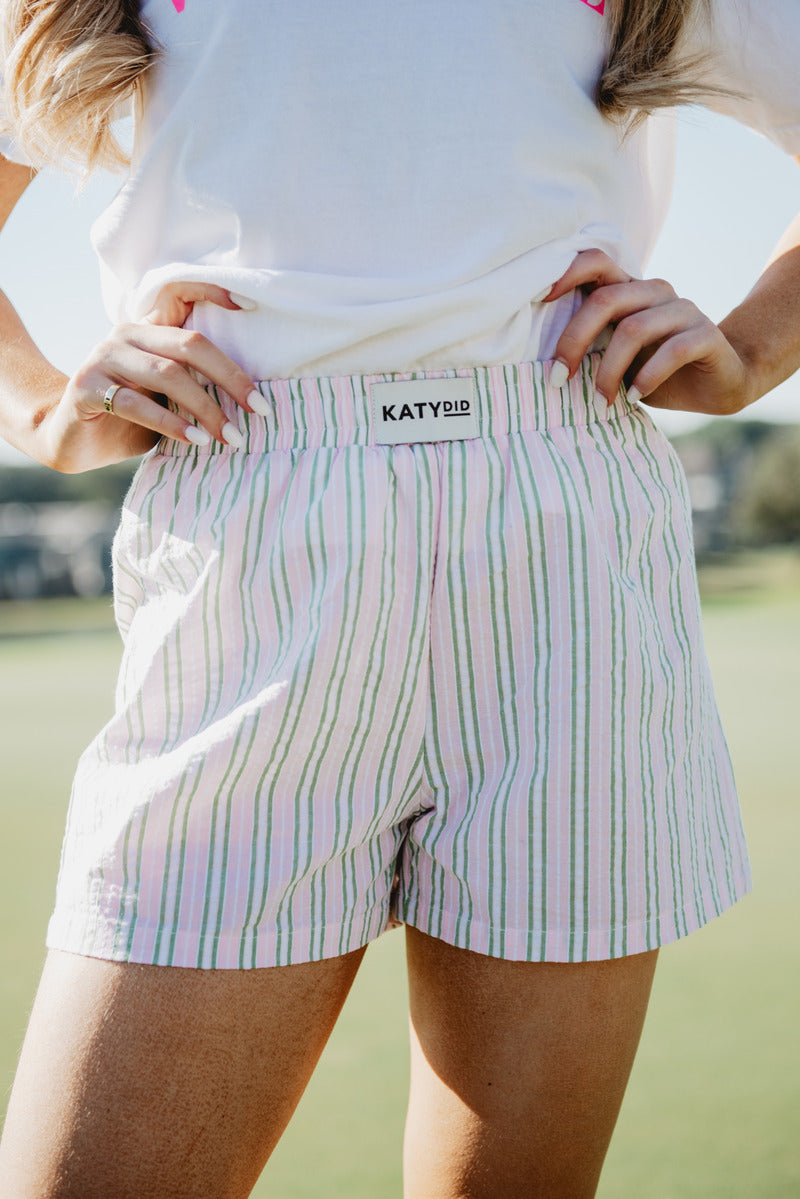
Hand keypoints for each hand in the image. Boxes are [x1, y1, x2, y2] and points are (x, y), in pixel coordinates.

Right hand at [40, 282, 263, 472]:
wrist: (73, 441)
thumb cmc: (131, 421)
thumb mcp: (169, 399)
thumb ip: (196, 386)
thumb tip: (252, 397)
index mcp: (149, 331)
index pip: (181, 295)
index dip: (214, 292)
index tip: (251, 307)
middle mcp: (127, 335)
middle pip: (191, 345)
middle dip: (231, 378)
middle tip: (259, 409)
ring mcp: (105, 358)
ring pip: (168, 375)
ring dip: (206, 409)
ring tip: (231, 436)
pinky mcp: (88, 387)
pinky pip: (138, 405)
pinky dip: (172, 424)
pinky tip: (196, 440)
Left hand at [544, 249, 757, 414]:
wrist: (718, 384)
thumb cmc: (657, 371)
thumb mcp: (618, 357)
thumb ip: (593, 345)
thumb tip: (544, 360)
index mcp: (631, 291)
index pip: (596, 262)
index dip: (566, 273)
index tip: (539, 301)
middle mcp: (656, 292)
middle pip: (606, 300)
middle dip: (574, 341)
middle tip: (558, 379)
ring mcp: (684, 310)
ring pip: (634, 329)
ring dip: (609, 371)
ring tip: (601, 402)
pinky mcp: (706, 334)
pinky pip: (672, 351)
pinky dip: (647, 378)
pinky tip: (634, 397)